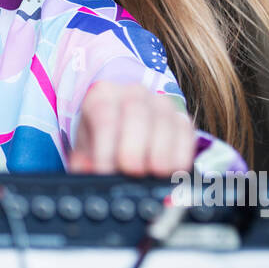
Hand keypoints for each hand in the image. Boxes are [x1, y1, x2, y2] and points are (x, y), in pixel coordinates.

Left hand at [69, 81, 195, 176]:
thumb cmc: (101, 137)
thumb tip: (86, 171)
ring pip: (164, 120)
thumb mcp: (85, 147)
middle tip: (132, 171)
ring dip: (161, 151)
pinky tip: (173, 170)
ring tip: (154, 174)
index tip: (105, 171)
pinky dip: (181, 153)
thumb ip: (82, 160)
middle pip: (136, 111)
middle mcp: (134, 93)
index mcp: (103, 94)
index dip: (105, 145)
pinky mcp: (182, 118)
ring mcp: (161, 103)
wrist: (122, 125)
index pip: (103, 114)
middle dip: (134, 145)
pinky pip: (186, 132)